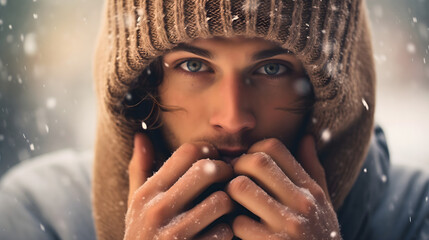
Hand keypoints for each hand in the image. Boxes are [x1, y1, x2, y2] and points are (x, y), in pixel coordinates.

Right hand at [124, 133, 234, 239]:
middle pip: (207, 169)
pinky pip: (225, 232)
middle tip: (229, 179)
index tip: (214, 160)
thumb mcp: (135, 204)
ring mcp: (174, 235)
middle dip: (225, 171)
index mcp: (146, 193)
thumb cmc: (143, 235)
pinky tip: (224, 232)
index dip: (208, 150)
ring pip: (221, 200)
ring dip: (231, 203)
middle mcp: (157, 210)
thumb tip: (141, 134)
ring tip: (229, 206)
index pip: (187, 152)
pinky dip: (230, 231)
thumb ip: (139, 169)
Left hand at [226, 136, 340, 239]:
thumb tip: (308, 135)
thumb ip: (314, 169)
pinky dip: (233, 227)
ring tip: (234, 205)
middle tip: (234, 182)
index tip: (247, 167)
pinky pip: (238, 223)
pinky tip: (239, 233)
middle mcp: (303, 203)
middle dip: (236, 168)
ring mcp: (289, 226)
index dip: (252, 151)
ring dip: (230, 195)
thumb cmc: (318, 237)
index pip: (274, 147)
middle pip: (255, 161)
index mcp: (311, 189)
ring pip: (240, 187)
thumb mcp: (323, 204)